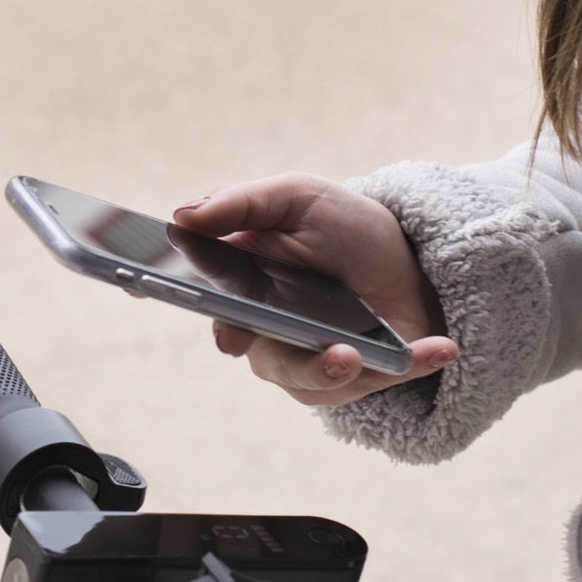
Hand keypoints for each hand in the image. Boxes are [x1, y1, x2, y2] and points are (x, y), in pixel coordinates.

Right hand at [172, 173, 455, 406]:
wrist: (408, 263)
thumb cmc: (343, 230)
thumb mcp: (299, 197)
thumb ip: (243, 202)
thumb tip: (184, 214)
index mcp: (236, 278)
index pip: (188, 289)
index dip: (156, 285)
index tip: (141, 282)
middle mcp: (256, 325)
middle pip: (243, 344)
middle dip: (264, 341)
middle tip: (279, 331)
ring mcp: (297, 358)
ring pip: (298, 375)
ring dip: (330, 367)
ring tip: (356, 353)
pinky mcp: (343, 381)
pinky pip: (367, 385)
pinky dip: (406, 365)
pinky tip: (440, 348)